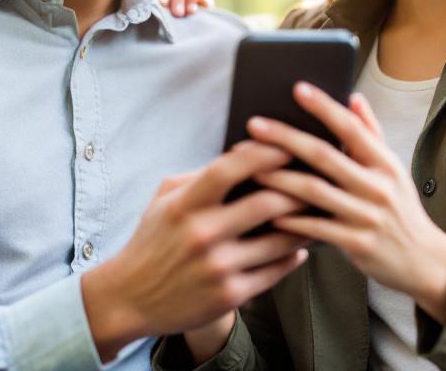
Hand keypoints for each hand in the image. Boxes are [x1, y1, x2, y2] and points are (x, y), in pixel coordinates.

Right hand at [81, 142, 309, 360]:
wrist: (131, 298)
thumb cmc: (152, 241)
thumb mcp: (164, 200)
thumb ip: (201, 176)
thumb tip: (245, 153)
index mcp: (184, 206)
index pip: (228, 169)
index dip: (262, 154)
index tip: (287, 146)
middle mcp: (202, 235)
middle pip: (266, 203)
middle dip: (296, 189)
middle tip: (314, 181)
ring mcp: (218, 268)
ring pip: (280, 240)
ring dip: (303, 224)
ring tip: (315, 213)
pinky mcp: (230, 296)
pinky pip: (275, 271)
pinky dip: (293, 257)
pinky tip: (298, 248)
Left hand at [248, 84, 445, 322]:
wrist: (424, 261)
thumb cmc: (400, 209)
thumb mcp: (393, 169)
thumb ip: (371, 133)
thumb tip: (353, 98)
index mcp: (385, 163)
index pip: (352, 128)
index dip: (324, 107)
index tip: (297, 89)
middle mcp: (378, 186)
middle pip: (324, 156)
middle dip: (285, 138)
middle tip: (254, 125)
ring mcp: (367, 216)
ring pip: (314, 191)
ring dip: (279, 178)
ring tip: (250, 167)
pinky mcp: (357, 244)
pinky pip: (316, 227)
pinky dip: (292, 219)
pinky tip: (269, 212)